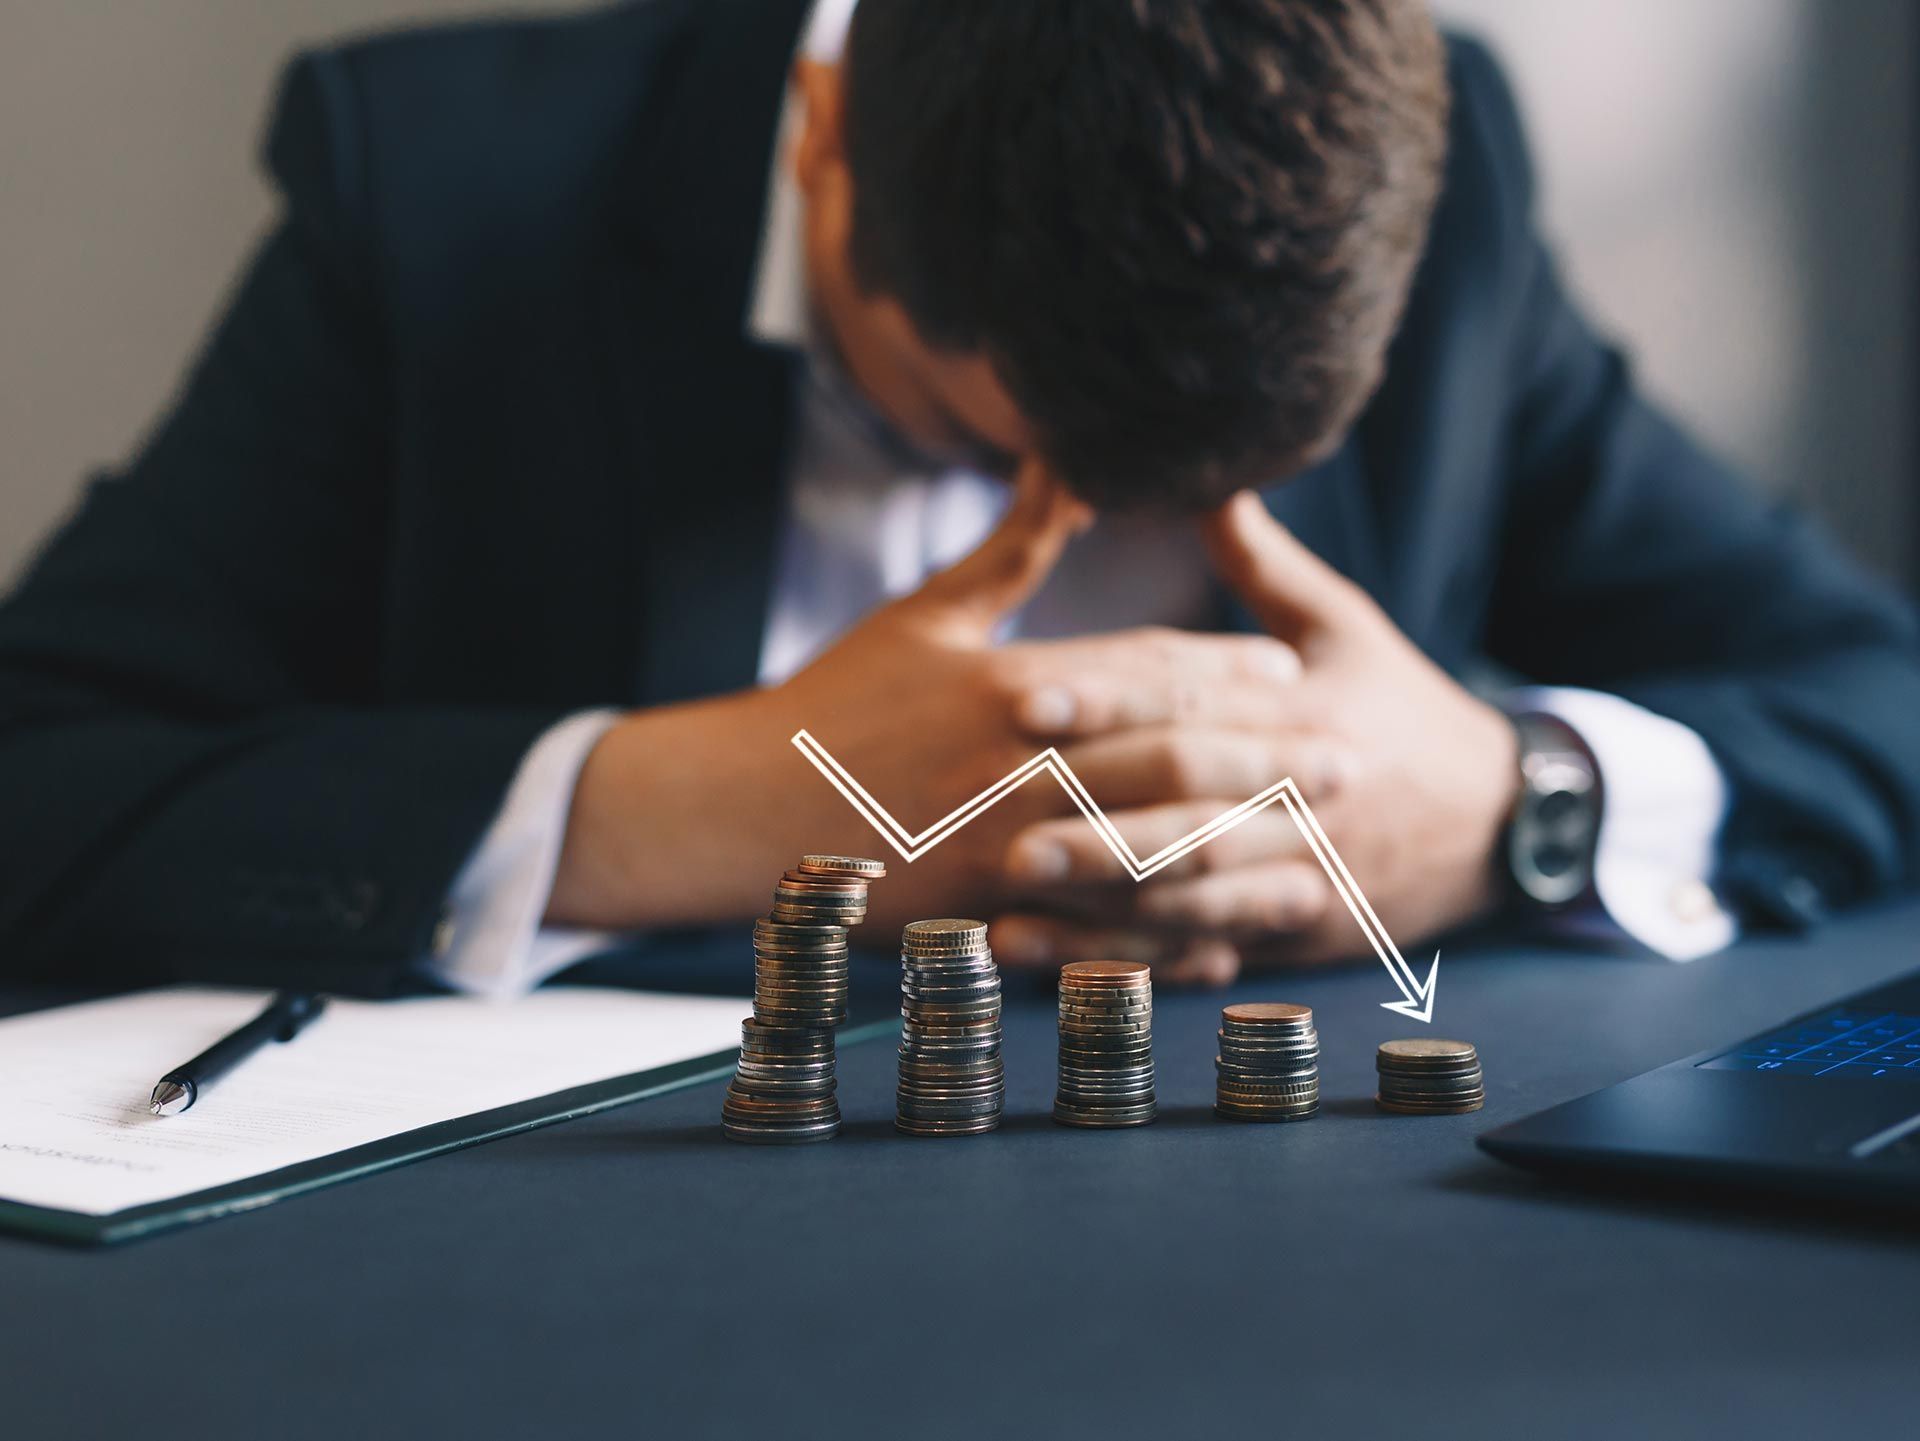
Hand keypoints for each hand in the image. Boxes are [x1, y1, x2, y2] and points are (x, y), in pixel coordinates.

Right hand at [549, 466, 1313, 937]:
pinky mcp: (988, 917)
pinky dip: (1165, 939)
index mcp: (1013, 684)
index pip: (1146, 671)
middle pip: (1173, 758)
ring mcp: (1006, 848)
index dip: (1229, 673)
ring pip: (1152, 850)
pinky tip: (1221, 941)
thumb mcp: (924, 614)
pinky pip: (1100, 932)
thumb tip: (1070, 462)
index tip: (1292, 676)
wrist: (739, 807)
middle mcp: (1022, 766)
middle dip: (1269, 760)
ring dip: (1242, 852)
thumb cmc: (833, 704)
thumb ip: (1014, 547)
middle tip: (1347, 759)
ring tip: (1311, 851)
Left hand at [990, 490, 1518, 984]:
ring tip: (1010, 910)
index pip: (1192, 704)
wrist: (1509, 819)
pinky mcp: (1296, 932)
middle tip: (1001, 828)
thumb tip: (1206, 481)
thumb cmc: (1405, 710)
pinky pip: (1211, 952)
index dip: (1107, 701)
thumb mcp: (1346, 627)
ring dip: (1102, 909)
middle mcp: (1299, 801)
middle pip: (1189, 815)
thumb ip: (1263, 565)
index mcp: (1302, 714)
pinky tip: (1070, 974)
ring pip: (1195, 897)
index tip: (1024, 696)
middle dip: (1095, 827)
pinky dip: (1140, 966)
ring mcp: (1300, 876)